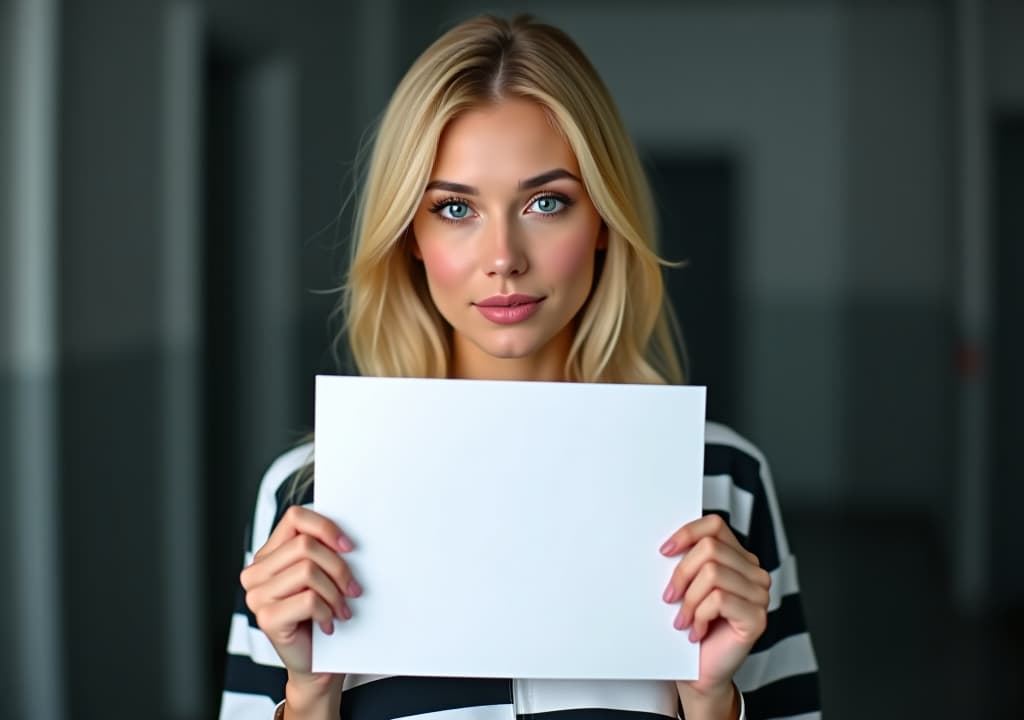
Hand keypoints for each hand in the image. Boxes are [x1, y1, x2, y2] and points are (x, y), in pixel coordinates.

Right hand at [240, 505, 360, 691]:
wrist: (317, 662)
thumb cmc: (321, 614)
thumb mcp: (322, 575)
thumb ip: (323, 550)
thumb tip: (347, 536)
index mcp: (268, 555)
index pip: (295, 517)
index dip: (325, 527)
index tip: (349, 546)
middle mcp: (256, 572)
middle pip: (306, 545)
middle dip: (338, 566)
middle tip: (353, 588)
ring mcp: (257, 595)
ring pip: (308, 570)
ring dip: (334, 591)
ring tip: (341, 607)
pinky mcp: (266, 618)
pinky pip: (308, 599)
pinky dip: (327, 611)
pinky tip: (329, 623)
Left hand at [660, 514, 770, 701]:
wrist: (699, 671)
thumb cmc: (692, 627)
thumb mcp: (687, 586)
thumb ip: (687, 561)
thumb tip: (666, 545)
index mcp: (738, 558)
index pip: (715, 525)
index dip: (687, 533)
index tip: (664, 551)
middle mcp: (754, 573)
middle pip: (710, 549)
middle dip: (681, 573)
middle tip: (669, 597)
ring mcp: (760, 595)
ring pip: (713, 573)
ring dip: (689, 600)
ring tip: (683, 619)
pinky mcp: (758, 618)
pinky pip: (719, 600)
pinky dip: (700, 615)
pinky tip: (696, 630)